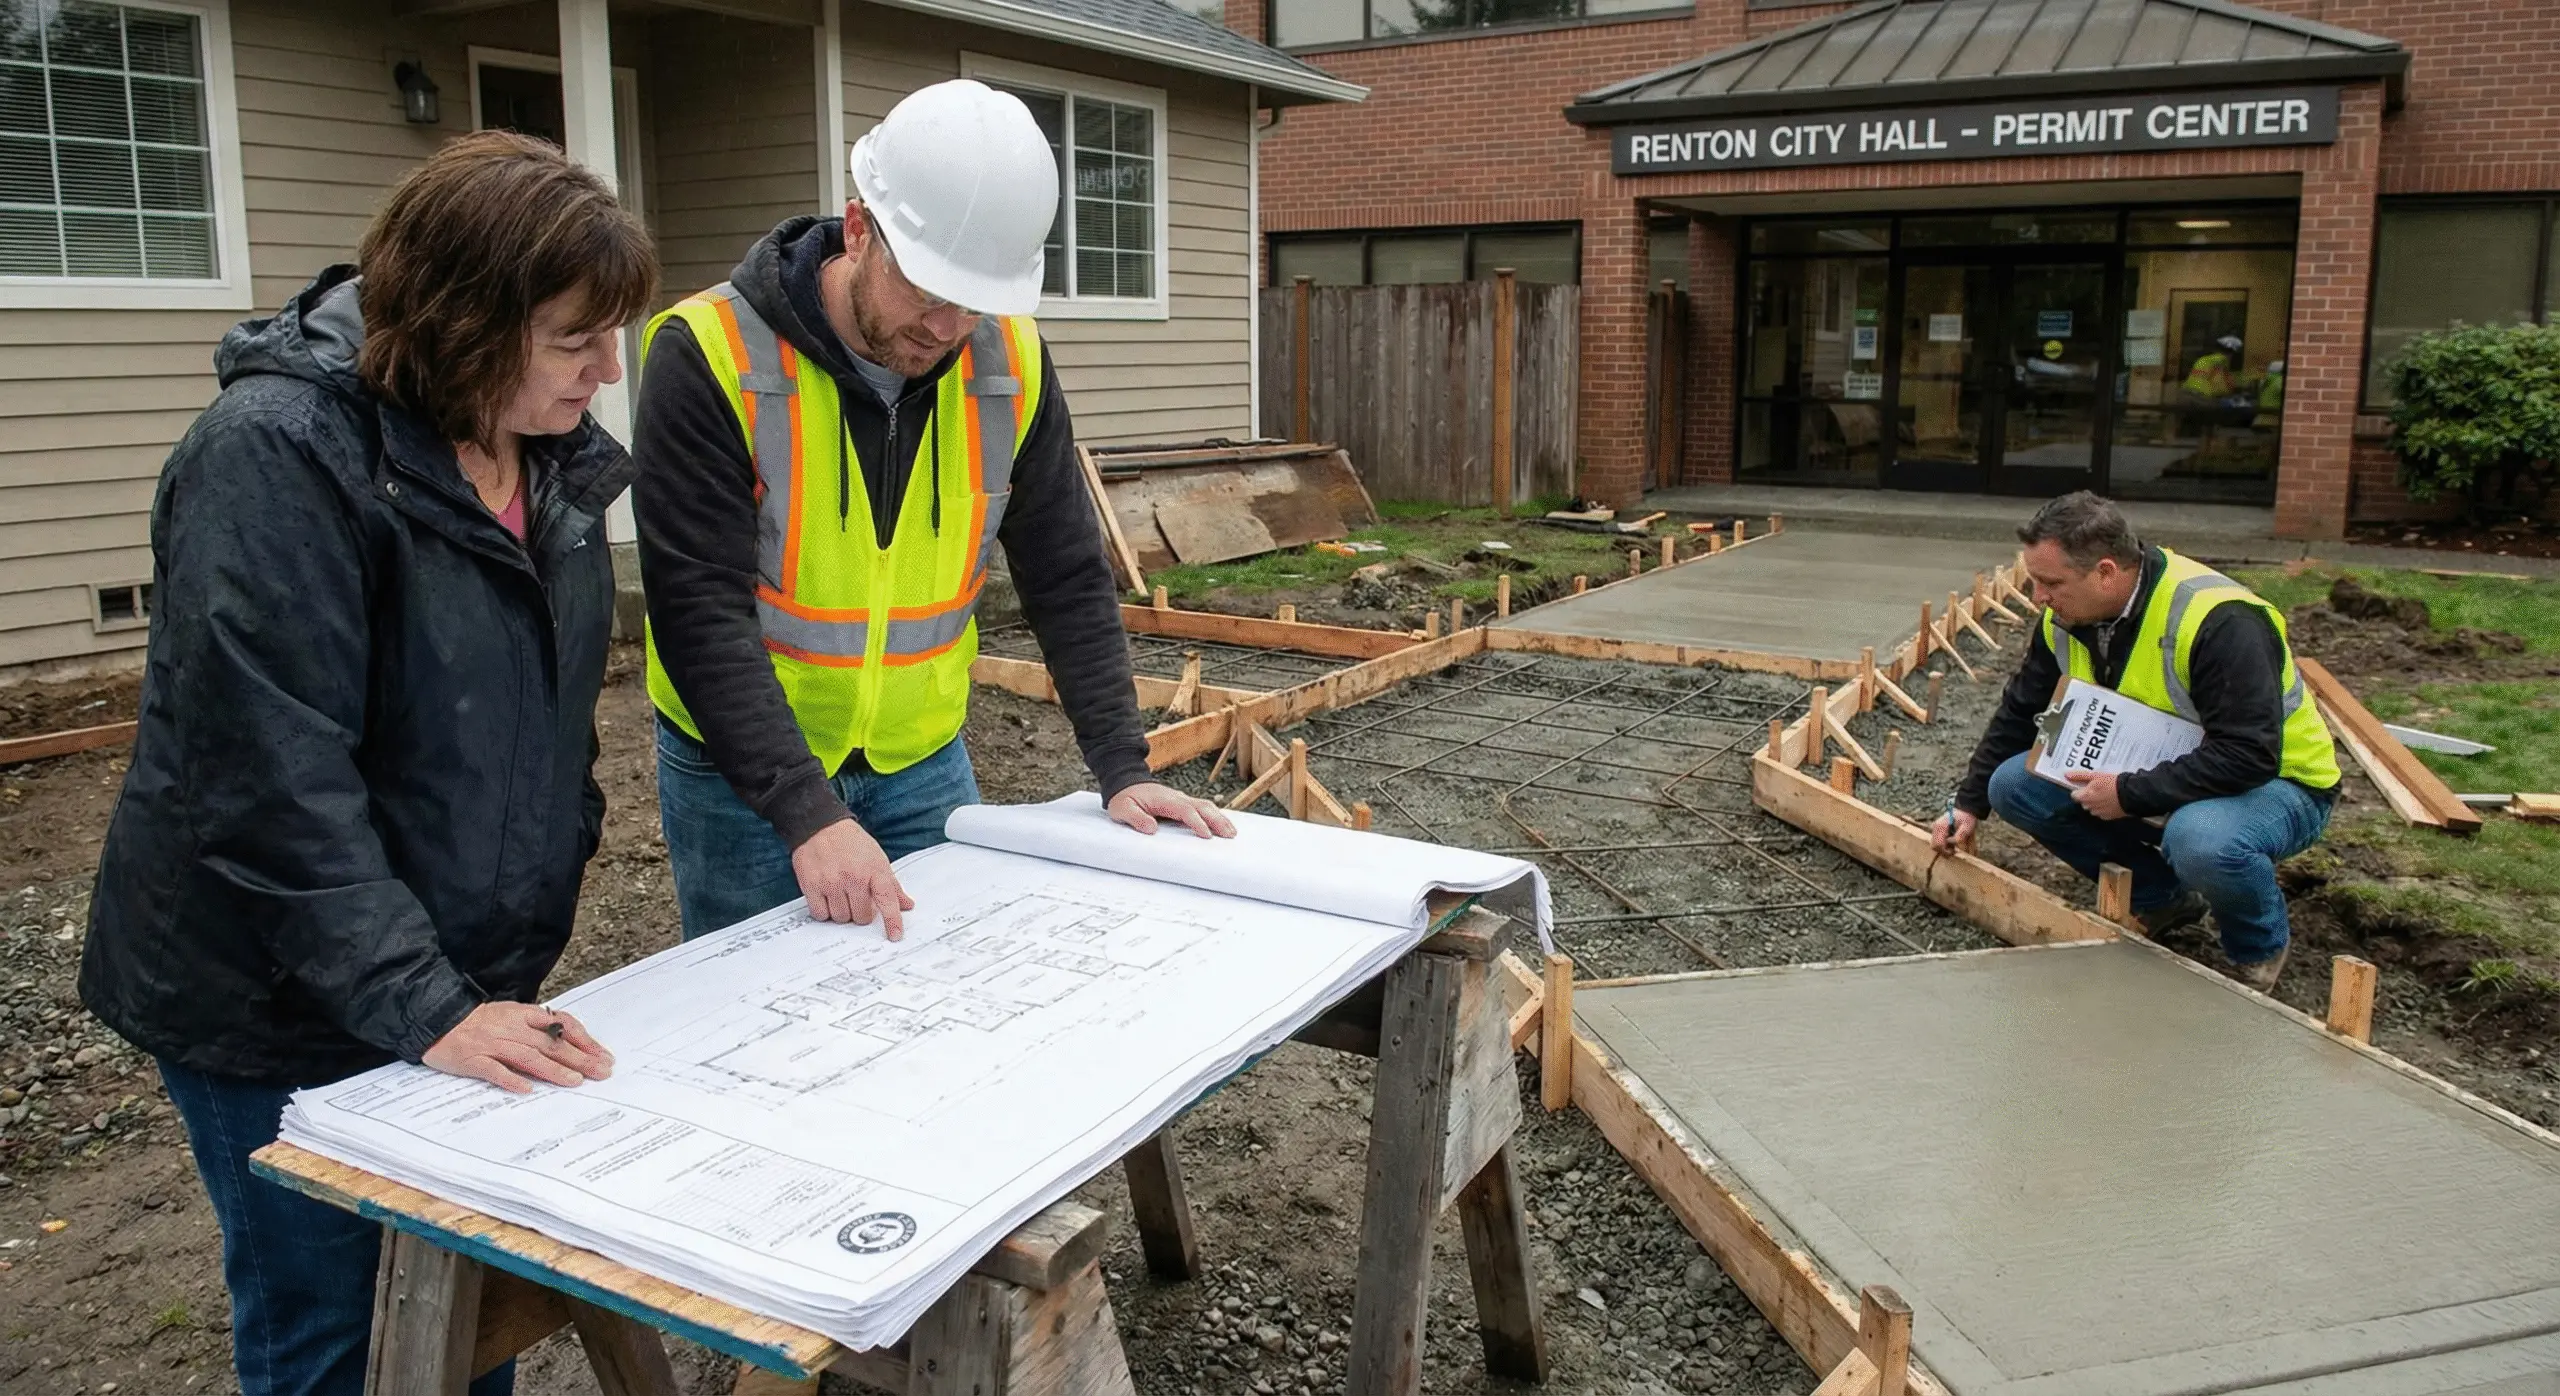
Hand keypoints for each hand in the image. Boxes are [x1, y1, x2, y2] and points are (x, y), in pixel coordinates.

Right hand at [422, 1002, 611, 1094]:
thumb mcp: (511, 1015)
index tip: (603, 1055)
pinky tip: (527, 1089)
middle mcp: (511, 1028)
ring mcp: (491, 1044)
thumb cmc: (477, 1021)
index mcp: (522, 1015)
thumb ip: (537, 1028)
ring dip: (553, 1070)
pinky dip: (510, 1079)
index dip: (584, 1041)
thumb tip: (569, 1044)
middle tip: (601, 1072)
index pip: (561, 1026)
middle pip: (550, 1044)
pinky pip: (493, 1071)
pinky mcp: (473, 1060)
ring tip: (574, 1081)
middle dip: (579, 1058)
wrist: (436, 1019)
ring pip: (528, 1057)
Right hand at [793, 818, 913, 939]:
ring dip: (842, 912)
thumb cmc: (851, 842)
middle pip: (862, 917)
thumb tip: (906, 905)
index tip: (895, 936)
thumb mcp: (877, 858)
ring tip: (839, 894)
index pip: (888, 900)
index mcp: (874, 870)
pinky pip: (821, 914)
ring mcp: (832, 882)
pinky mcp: (811, 885)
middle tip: (856, 898)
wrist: (820, 825)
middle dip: (861, 912)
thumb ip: (891, 885)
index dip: (892, 921)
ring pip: (841, 918)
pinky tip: (826, 898)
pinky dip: (824, 911)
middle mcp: (854, 877)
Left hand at [1106, 782, 1237, 838]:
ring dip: (1220, 818)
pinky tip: (1222, 825)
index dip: (1197, 822)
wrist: (1124, 783)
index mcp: (1164, 799)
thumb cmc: (1124, 798)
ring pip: (1206, 806)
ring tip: (1232, 832)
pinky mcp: (1182, 803)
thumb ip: (1135, 818)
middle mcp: (1176, 797)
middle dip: (1217, 820)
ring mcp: (1181, 799)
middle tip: (1230, 835)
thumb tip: (1151, 829)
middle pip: (1203, 806)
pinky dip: (1215, 815)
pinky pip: (1202, 808)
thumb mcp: (1122, 809)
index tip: (1206, 835)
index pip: (1185, 810)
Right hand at [1931, 808, 1978, 854]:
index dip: (1945, 850)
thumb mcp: (1967, 827)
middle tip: (1954, 850)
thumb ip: (1960, 836)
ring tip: (1953, 846)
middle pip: (1934, 846)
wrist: (1965, 811)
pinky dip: (1943, 844)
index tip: (1954, 851)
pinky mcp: (1936, 830)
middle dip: (1943, 850)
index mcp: (1941, 826)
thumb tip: (1952, 842)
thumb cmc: (1966, 819)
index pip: (1938, 844)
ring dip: (1943, 848)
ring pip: (1934, 844)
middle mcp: (1935, 828)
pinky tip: (1951, 842)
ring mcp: (1935, 829)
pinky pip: (1936, 841)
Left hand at [2067, 771, 2126, 819]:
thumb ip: (2079, 776)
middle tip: (2099, 788)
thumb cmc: (2113, 784)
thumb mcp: (2095, 775)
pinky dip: (2104, 808)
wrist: (2131, 794)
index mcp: (2084, 797)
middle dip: (2088, 796)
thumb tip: (2066, 775)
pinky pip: (2102, 812)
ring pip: (2092, 807)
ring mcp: (2098, 813)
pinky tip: (2111, 801)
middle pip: (2083, 801)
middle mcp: (2089, 807)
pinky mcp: (2107, 817)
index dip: (2080, 790)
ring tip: (2107, 794)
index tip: (2088, 786)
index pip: (2074, 795)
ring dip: (2096, 802)